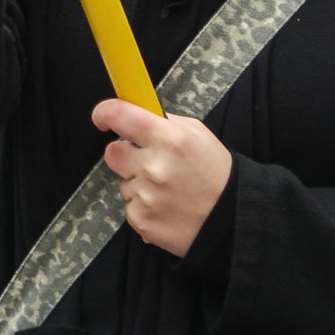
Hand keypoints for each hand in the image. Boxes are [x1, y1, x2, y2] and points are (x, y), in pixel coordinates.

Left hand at [93, 99, 232, 258]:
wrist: (232, 220)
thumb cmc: (216, 173)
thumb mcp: (198, 135)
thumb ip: (166, 123)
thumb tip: (138, 116)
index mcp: (168, 139)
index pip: (120, 116)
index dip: (105, 113)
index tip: (102, 117)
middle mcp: (153, 166)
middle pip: (112, 152)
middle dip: (125, 155)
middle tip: (147, 161)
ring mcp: (146, 196)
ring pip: (123, 182)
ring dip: (139, 184)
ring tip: (168, 190)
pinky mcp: (142, 221)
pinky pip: (130, 207)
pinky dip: (144, 207)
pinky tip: (166, 208)